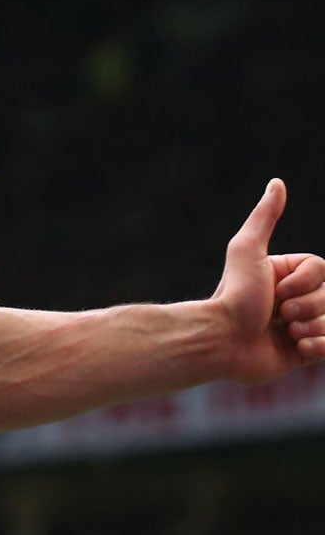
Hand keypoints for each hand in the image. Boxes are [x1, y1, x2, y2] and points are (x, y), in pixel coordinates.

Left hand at [212, 180, 324, 380]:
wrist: (220, 342)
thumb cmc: (233, 296)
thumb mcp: (246, 250)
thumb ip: (263, 218)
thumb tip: (277, 182)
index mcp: (286, 277)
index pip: (322, 270)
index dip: (305, 282)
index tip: (276, 292)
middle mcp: (294, 299)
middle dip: (306, 306)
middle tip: (277, 316)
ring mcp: (299, 325)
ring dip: (309, 326)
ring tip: (282, 332)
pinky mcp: (300, 352)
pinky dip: (316, 347)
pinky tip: (294, 347)